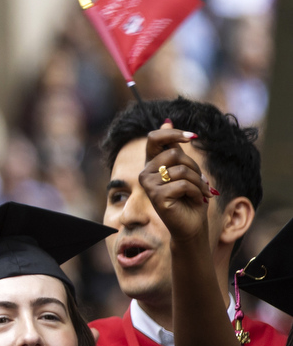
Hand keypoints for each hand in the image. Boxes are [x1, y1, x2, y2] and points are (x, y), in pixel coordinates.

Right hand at [140, 124, 212, 245]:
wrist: (191, 224)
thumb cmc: (189, 196)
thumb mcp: (185, 168)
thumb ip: (174, 148)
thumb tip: (165, 121)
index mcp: (151, 163)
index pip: (155, 138)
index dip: (173, 133)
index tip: (193, 137)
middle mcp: (145, 172)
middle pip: (174, 154)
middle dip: (194, 167)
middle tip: (201, 182)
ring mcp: (148, 184)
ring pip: (181, 170)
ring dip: (198, 182)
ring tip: (200, 192)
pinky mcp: (155, 196)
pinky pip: (183, 184)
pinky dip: (196, 192)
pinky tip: (195, 200)